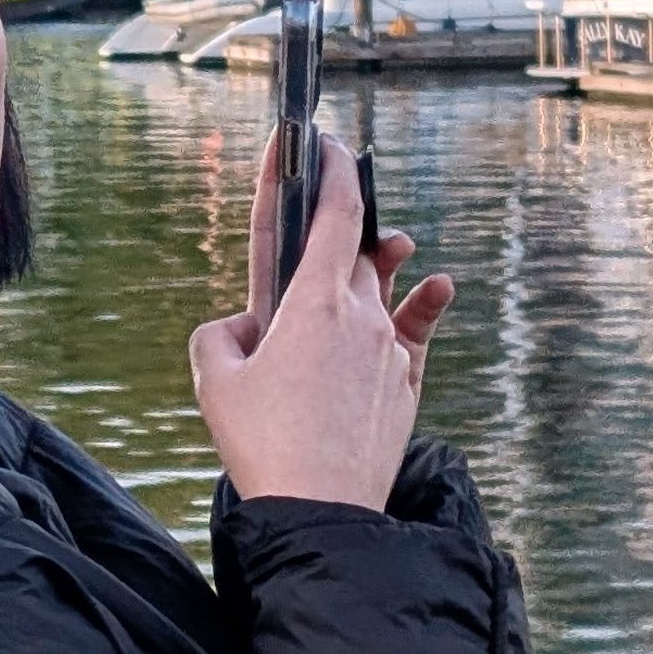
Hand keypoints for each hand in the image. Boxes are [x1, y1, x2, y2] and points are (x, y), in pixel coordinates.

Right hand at [188, 132, 453, 508]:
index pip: (336, 211)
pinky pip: (414, 332)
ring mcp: (389, 351)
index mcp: (314, 302)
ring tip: (387, 247)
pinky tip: (437, 285)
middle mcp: (361, 316)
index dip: (332, 167)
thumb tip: (244, 327)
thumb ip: (220, 332)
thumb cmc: (264, 445)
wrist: (322, 513)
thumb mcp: (215, 380)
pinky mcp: (406, 386)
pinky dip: (420, 306)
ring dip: (372, 270)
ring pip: (379, 293)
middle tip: (323, 208)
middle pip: (355, 252)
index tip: (325, 139)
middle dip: (339, 228)